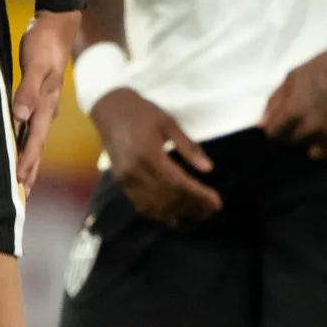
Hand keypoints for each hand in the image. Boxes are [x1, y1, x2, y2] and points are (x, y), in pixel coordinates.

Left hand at [11, 7, 80, 194]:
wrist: (57, 25)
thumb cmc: (44, 43)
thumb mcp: (35, 64)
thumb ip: (27, 89)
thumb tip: (21, 116)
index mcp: (46, 105)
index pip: (34, 141)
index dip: (26, 164)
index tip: (19, 185)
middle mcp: (47, 110)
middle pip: (37, 147)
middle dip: (30, 172)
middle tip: (22, 197)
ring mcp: (44, 106)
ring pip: (35, 141)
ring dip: (29, 162)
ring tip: (22, 182)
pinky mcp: (38, 99)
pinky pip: (31, 128)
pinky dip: (25, 143)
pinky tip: (20, 149)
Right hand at [88, 84, 222, 224]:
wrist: (109, 109)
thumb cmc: (143, 113)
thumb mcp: (169, 123)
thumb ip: (188, 147)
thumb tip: (208, 169)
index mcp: (150, 154)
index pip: (180, 183)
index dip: (199, 196)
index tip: (216, 203)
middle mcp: (136, 171)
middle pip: (168, 197)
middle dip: (192, 206)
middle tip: (210, 212)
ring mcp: (125, 178)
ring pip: (154, 204)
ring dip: (176, 212)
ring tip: (196, 215)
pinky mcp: (120, 181)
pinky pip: (139, 203)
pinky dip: (156, 212)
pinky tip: (170, 216)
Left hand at [260, 44, 326, 156]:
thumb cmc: (320, 67)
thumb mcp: (291, 78)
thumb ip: (274, 102)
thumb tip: (261, 125)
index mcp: (293, 110)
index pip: (273, 133)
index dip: (275, 126)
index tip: (281, 121)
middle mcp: (309, 125)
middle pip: (290, 140)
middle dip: (291, 130)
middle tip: (300, 117)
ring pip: (307, 146)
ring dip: (307, 136)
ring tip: (315, 120)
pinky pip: (325, 151)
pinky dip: (322, 144)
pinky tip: (325, 130)